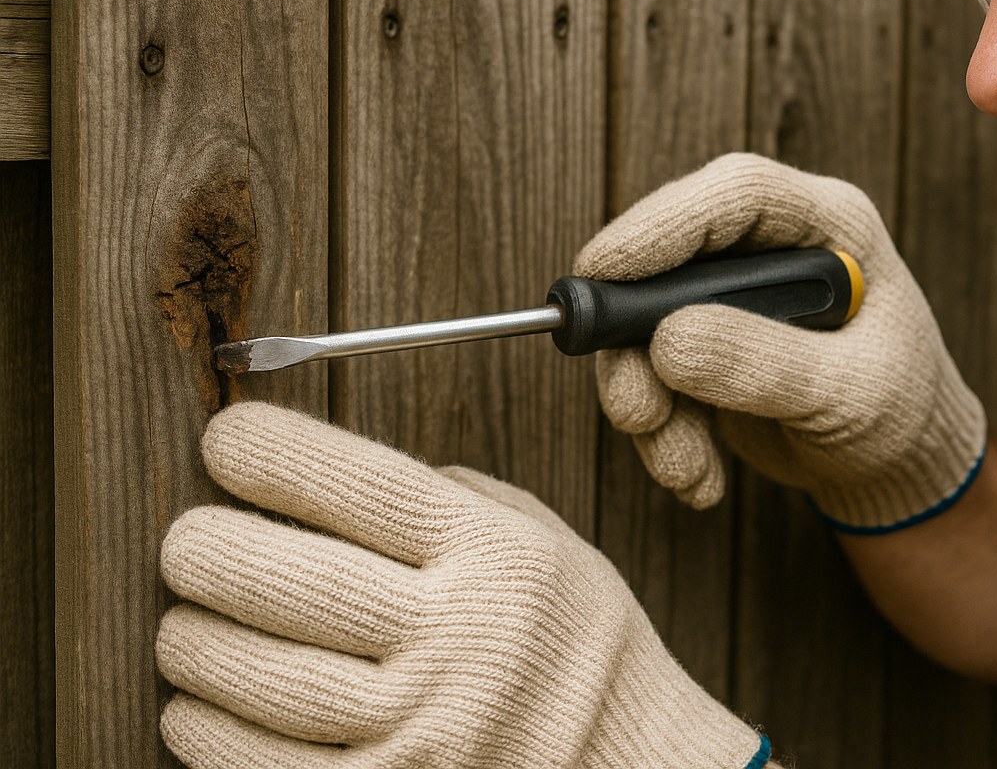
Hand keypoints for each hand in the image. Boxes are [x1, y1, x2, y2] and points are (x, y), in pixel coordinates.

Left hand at [155, 401, 769, 768]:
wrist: (625, 762)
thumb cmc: (567, 638)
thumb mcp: (540, 538)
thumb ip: (445, 497)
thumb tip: (315, 473)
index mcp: (495, 557)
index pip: (360, 486)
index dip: (271, 453)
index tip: (225, 442)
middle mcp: (458, 640)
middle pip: (289, 579)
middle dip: (206, 549)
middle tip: (187, 541)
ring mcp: (422, 730)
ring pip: (254, 676)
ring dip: (192, 641)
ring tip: (188, 622)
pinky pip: (252, 764)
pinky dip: (203, 727)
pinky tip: (200, 702)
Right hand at [576, 152, 986, 531]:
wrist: (899, 468)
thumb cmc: (901, 412)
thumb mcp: (849, 394)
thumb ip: (766, 365)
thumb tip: (666, 343)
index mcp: (827, 224)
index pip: (739, 194)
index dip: (664, 223)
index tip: (602, 271)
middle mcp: (771, 247)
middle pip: (671, 256)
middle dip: (636, 340)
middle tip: (634, 410)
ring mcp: (731, 295)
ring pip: (645, 324)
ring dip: (648, 405)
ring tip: (685, 469)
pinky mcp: (703, 344)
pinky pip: (650, 374)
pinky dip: (663, 433)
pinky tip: (699, 477)